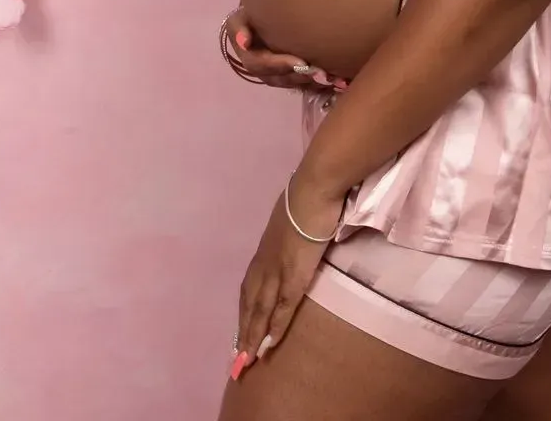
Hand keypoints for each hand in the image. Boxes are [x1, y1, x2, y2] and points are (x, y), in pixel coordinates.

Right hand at [221, 9, 349, 92]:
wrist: (264, 19)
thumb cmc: (253, 15)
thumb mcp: (240, 17)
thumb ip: (238, 27)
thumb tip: (243, 42)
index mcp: (249, 57)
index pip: (261, 65)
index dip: (280, 64)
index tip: (300, 60)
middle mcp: (263, 72)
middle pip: (282, 79)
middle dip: (303, 76)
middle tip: (324, 74)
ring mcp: (279, 77)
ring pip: (296, 84)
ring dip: (315, 84)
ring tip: (335, 79)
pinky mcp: (293, 77)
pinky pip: (306, 85)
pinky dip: (323, 85)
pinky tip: (340, 82)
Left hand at [230, 176, 342, 379]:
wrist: (314, 190)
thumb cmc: (307, 199)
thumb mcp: (292, 219)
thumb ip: (289, 233)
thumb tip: (295, 235)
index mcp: (264, 250)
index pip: (249, 287)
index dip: (245, 311)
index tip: (239, 331)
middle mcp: (264, 263)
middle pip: (249, 304)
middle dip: (242, 332)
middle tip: (236, 358)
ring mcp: (276, 270)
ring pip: (260, 311)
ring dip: (252, 336)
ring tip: (246, 360)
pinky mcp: (293, 274)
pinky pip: (282, 307)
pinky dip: (275, 327)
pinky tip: (269, 345)